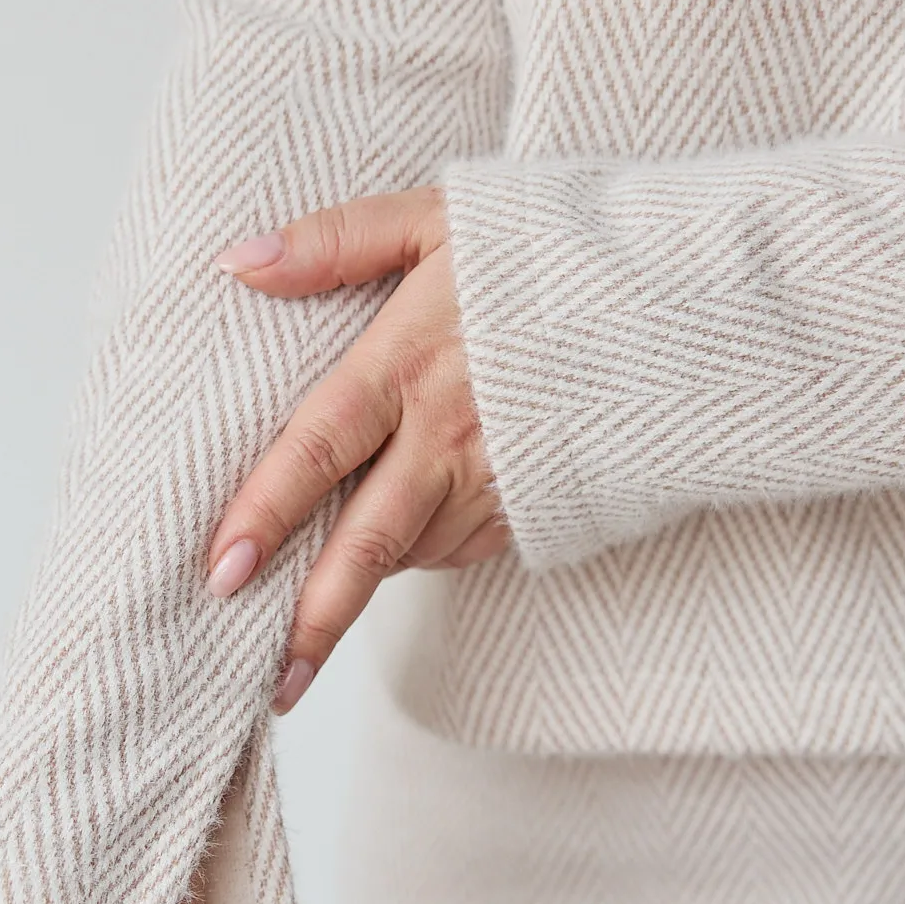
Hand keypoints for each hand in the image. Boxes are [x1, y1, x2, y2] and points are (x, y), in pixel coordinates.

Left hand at [206, 185, 508, 710]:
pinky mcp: (537, 508)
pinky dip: (424, 549)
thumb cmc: (552, 251)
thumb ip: (336, 240)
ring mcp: (499, 481)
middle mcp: (450, 436)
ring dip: (364, 577)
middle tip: (268, 685)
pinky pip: (460, 547)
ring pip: (412, 550)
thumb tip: (237, 260)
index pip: (318, 448)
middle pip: (367, 544)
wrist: (683, 301)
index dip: (265, 514)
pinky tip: (408, 531)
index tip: (220, 574)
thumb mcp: (438, 218)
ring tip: (317, 608)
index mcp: (411, 363)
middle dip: (313, 620)